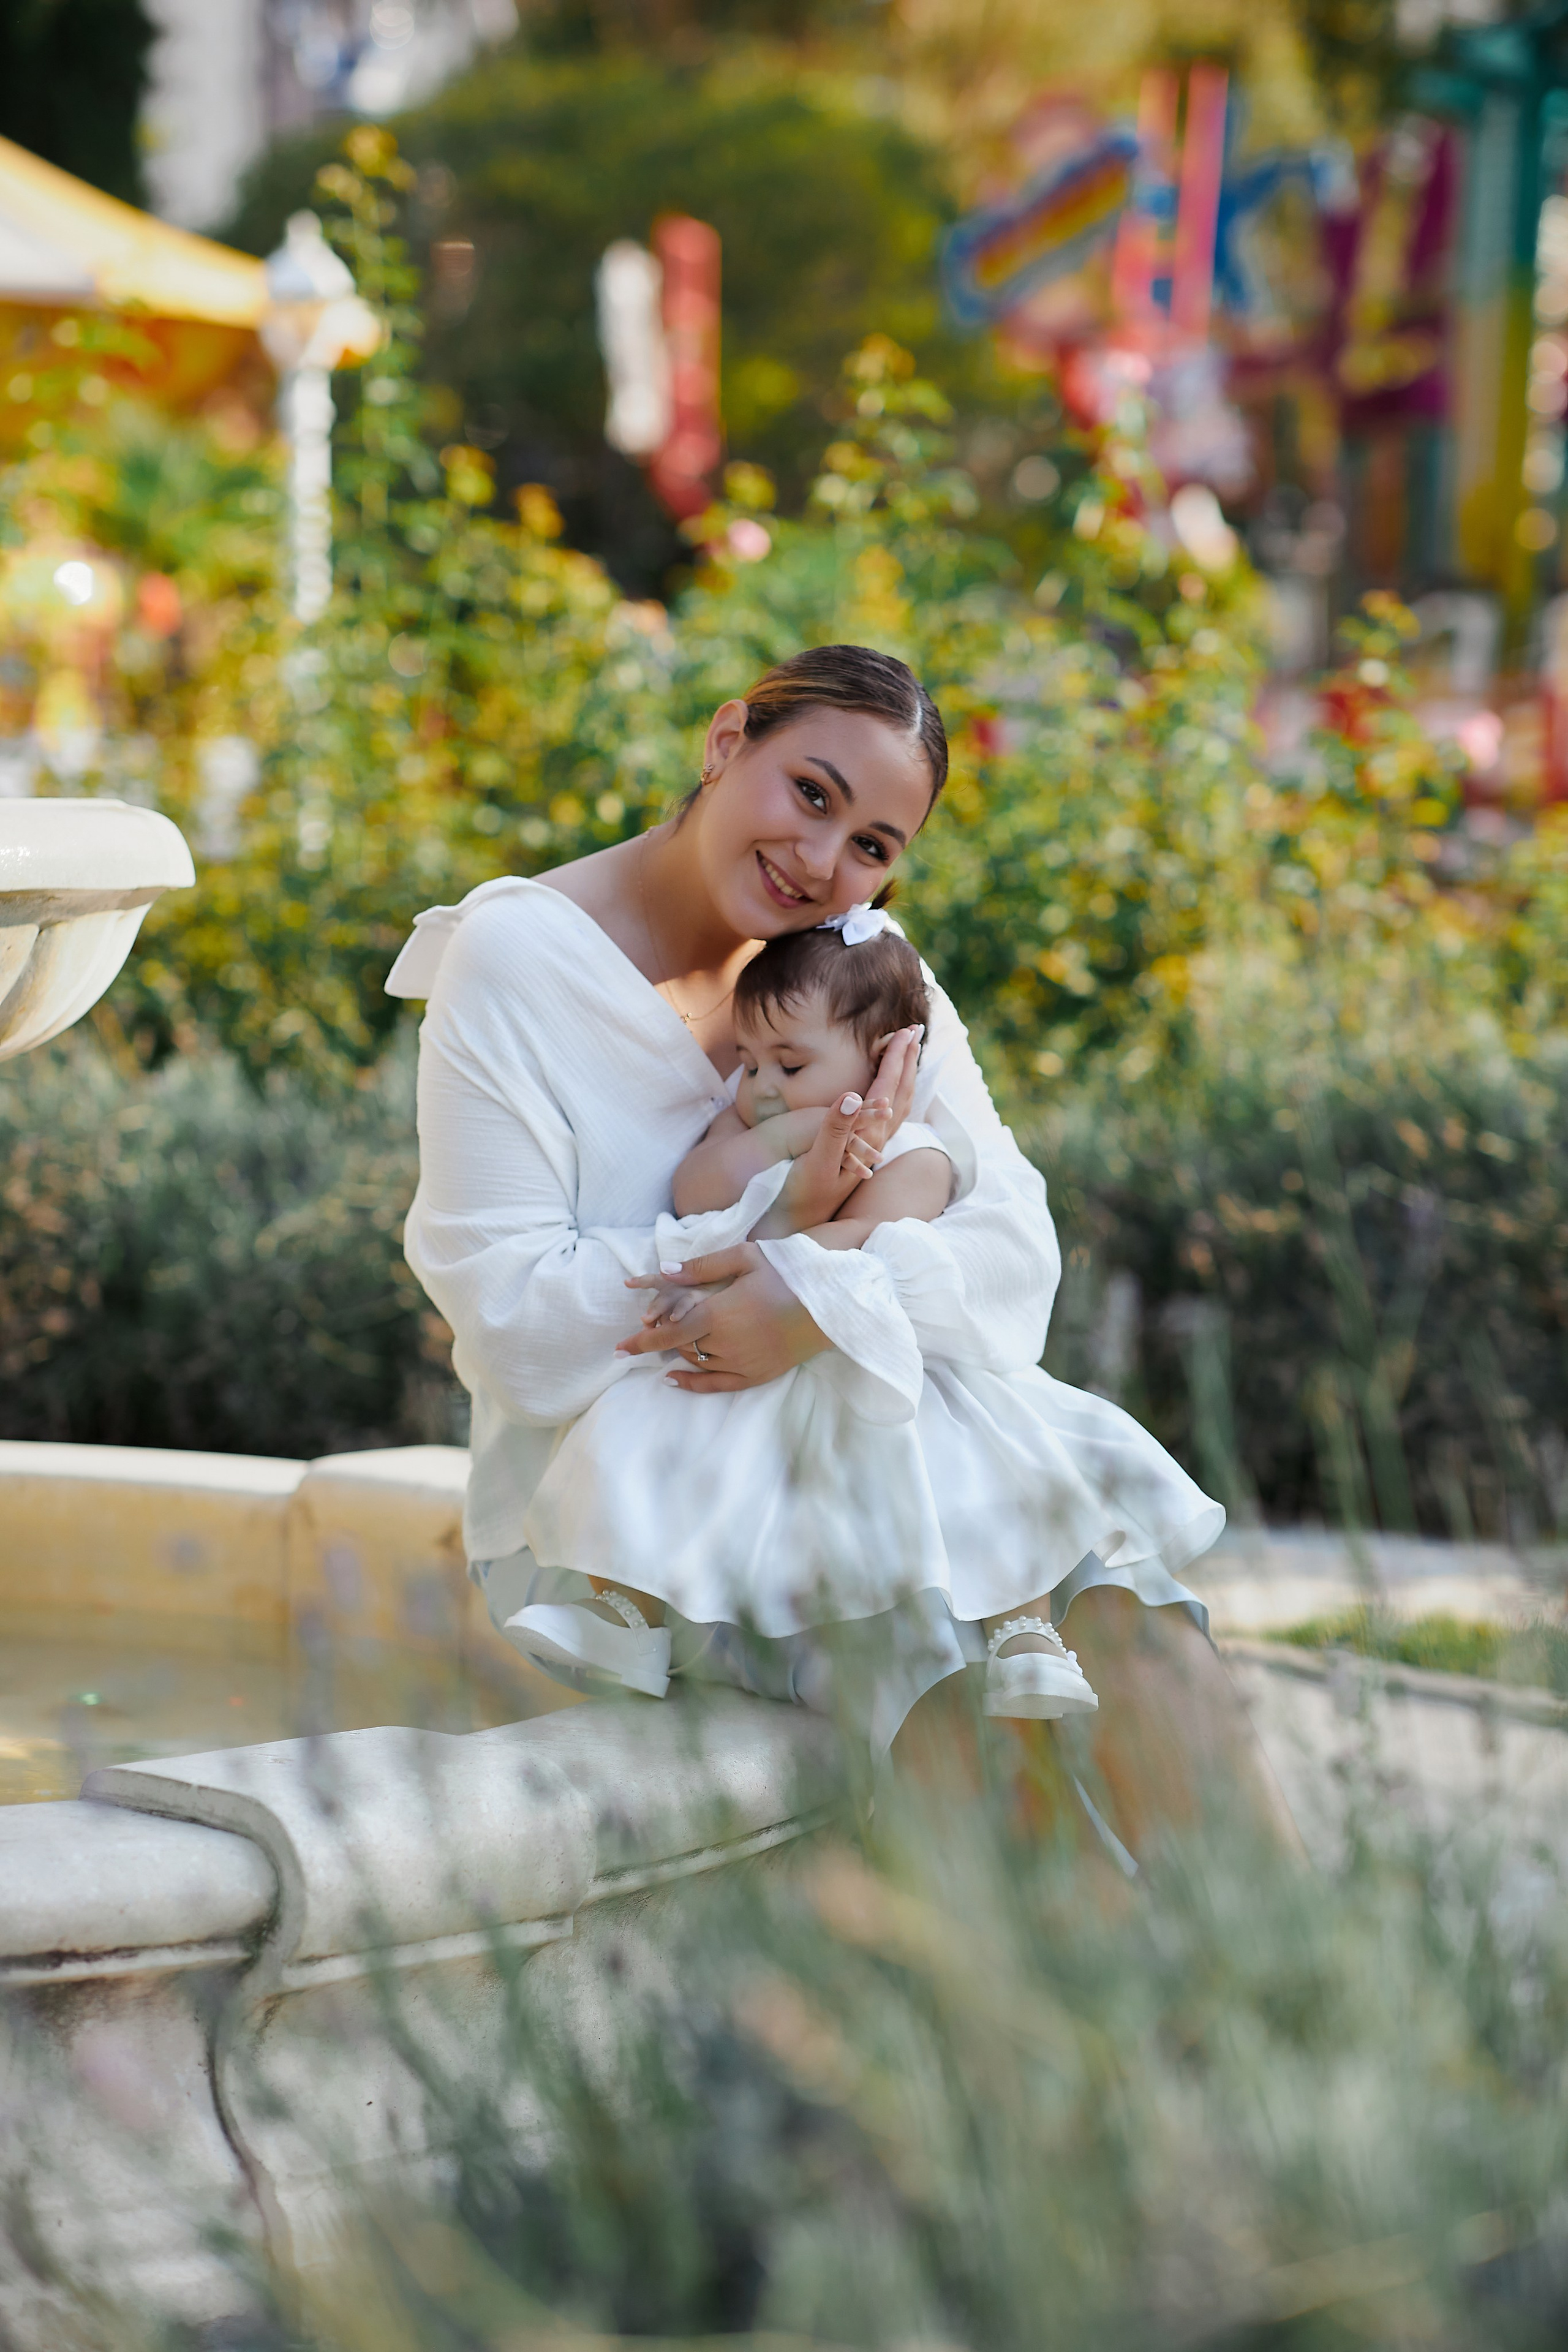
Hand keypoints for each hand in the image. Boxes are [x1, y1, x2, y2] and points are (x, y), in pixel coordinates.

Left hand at [618, 1246, 827, 1389]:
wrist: (832, 1301)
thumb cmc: (789, 1272)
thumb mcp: (746, 1258)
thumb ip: (702, 1266)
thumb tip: (664, 1270)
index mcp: (719, 1313)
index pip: (668, 1333)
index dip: (641, 1341)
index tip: (619, 1347)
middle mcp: (726, 1343)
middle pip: (681, 1348)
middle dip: (661, 1340)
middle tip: (646, 1333)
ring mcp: (743, 1363)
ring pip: (697, 1363)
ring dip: (681, 1352)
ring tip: (672, 1341)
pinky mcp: (758, 1375)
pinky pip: (717, 1385)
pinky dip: (692, 1384)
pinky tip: (673, 1378)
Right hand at [756, 1026, 922, 1237]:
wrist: (798, 1228)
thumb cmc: (803, 1196)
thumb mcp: (817, 1163)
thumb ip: (835, 1129)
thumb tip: (852, 1096)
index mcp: (866, 1138)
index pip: (887, 1089)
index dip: (895, 1059)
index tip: (905, 1031)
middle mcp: (874, 1142)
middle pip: (901, 1094)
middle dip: (908, 1061)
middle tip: (914, 1032)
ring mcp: (868, 1149)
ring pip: (897, 1106)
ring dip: (903, 1077)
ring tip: (906, 1054)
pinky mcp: (857, 1154)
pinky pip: (884, 1117)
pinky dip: (890, 1094)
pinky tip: (886, 1091)